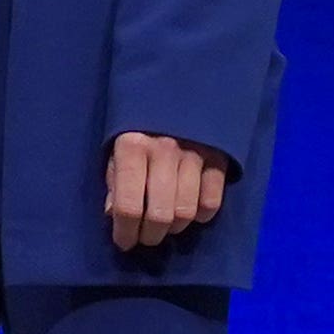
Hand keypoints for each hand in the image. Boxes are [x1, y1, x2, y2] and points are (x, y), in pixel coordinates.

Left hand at [104, 129, 230, 253]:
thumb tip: (115, 216)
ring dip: (173, 228)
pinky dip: (200, 216)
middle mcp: (164, 152)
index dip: (124, 232)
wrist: (178, 90)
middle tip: (144, 238)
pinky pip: (211, 203)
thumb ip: (115, 181)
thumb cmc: (139, 124)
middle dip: (149, 236)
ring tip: (165, 225)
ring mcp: (194, 155)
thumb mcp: (116, 147)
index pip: (128, 205)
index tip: (124, 242)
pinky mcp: (218, 159)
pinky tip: (189, 211)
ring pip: (186, 212)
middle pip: (159, 215)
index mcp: (131, 147)